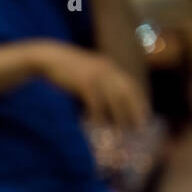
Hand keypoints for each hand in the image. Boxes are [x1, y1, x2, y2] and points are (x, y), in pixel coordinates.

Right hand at [31, 39, 149, 130]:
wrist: (49, 58)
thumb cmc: (65, 69)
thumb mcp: (86, 72)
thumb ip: (97, 84)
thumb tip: (103, 105)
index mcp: (110, 67)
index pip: (131, 86)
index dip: (139, 102)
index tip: (143, 117)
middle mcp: (107, 70)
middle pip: (126, 93)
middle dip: (133, 111)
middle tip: (137, 129)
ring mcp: (96, 75)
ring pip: (114, 99)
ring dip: (119, 117)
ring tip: (120, 133)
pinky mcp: (84, 82)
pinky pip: (96, 102)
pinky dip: (99, 115)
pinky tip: (99, 126)